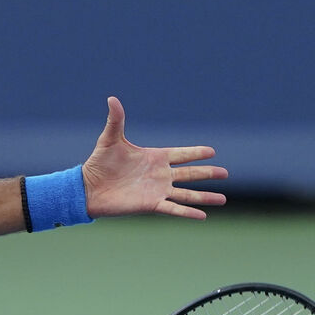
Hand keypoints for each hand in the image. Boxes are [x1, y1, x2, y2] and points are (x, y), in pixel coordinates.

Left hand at [82, 97, 227, 219]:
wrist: (89, 187)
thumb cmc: (99, 162)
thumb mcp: (110, 138)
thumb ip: (116, 119)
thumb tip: (112, 98)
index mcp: (155, 158)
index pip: (181, 155)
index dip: (196, 153)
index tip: (212, 151)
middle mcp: (160, 175)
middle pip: (190, 174)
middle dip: (208, 173)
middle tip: (225, 173)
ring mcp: (157, 190)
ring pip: (187, 194)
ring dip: (205, 197)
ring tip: (223, 199)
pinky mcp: (151, 204)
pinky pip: (174, 209)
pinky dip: (188, 212)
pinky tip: (203, 215)